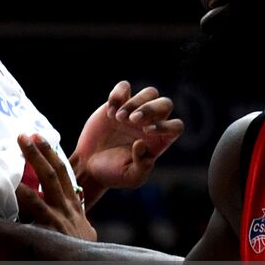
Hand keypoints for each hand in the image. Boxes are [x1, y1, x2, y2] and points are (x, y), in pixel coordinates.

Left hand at [15, 134, 96, 241]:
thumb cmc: (81, 259)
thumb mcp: (85, 236)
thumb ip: (79, 222)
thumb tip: (81, 212)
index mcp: (74, 208)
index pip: (65, 174)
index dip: (52, 154)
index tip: (39, 138)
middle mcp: (69, 207)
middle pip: (56, 171)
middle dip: (40, 151)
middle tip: (24, 135)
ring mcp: (61, 216)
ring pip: (48, 180)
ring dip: (34, 161)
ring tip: (16, 148)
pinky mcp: (52, 227)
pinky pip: (35, 205)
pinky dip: (22, 192)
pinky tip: (10, 182)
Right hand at [72, 81, 183, 200]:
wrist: (89, 164)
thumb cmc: (113, 173)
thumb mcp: (131, 177)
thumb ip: (142, 166)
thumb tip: (142, 143)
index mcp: (159, 140)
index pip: (176, 126)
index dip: (166, 125)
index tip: (147, 132)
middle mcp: (150, 123)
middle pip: (165, 104)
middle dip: (150, 109)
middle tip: (132, 121)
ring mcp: (134, 111)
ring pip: (149, 92)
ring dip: (135, 102)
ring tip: (118, 118)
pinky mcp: (117, 103)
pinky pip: (124, 87)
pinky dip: (118, 94)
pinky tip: (110, 111)